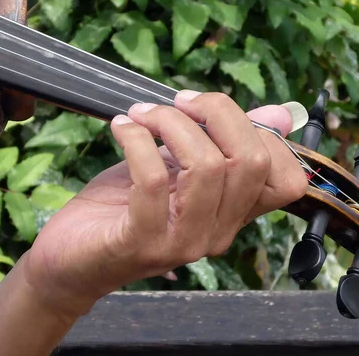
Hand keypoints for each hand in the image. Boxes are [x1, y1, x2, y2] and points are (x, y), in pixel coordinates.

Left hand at [22, 91, 307, 318]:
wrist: (72, 256)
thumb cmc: (125, 203)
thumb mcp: (178, 163)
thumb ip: (222, 140)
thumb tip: (281, 114)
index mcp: (233, 214)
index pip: (286, 179)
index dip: (262, 132)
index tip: (213, 110)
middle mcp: (219, 233)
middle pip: (251, 161)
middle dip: (216, 112)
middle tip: (176, 102)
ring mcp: (185, 243)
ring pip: (208, 166)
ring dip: (171, 124)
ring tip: (141, 115)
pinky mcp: (144, 243)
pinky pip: (153, 180)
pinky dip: (137, 140)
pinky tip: (122, 128)